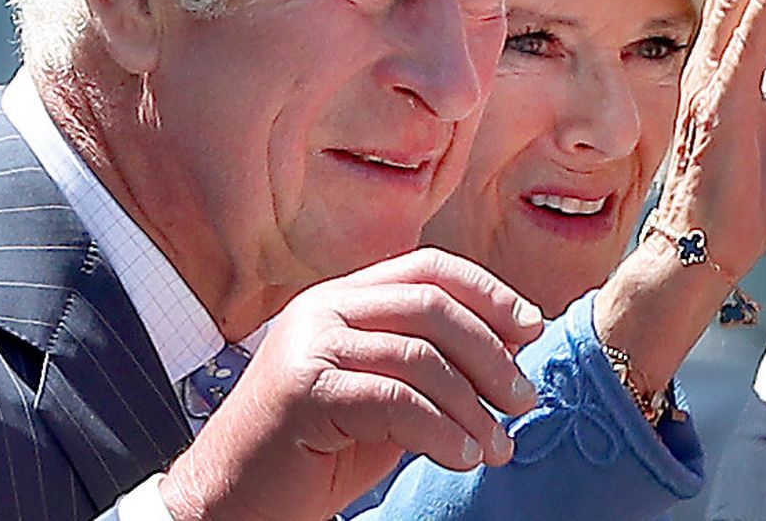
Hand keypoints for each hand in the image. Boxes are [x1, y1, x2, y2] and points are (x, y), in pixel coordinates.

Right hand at [160, 247, 543, 520]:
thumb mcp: (385, 395)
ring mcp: (310, 344)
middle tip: (522, 400)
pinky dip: (442, 431)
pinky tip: (462, 457)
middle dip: (491, 352)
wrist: (233, 499)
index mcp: (344, 297)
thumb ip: (431, 365)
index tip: (532, 328)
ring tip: (497, 446)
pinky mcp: (303, 389)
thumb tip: (513, 346)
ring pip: (418, 355)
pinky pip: (394, 400)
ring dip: (472, 405)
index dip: (488, 292)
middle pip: (431, 304)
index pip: (428, 268)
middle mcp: (324, 307)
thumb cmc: (316, 450)